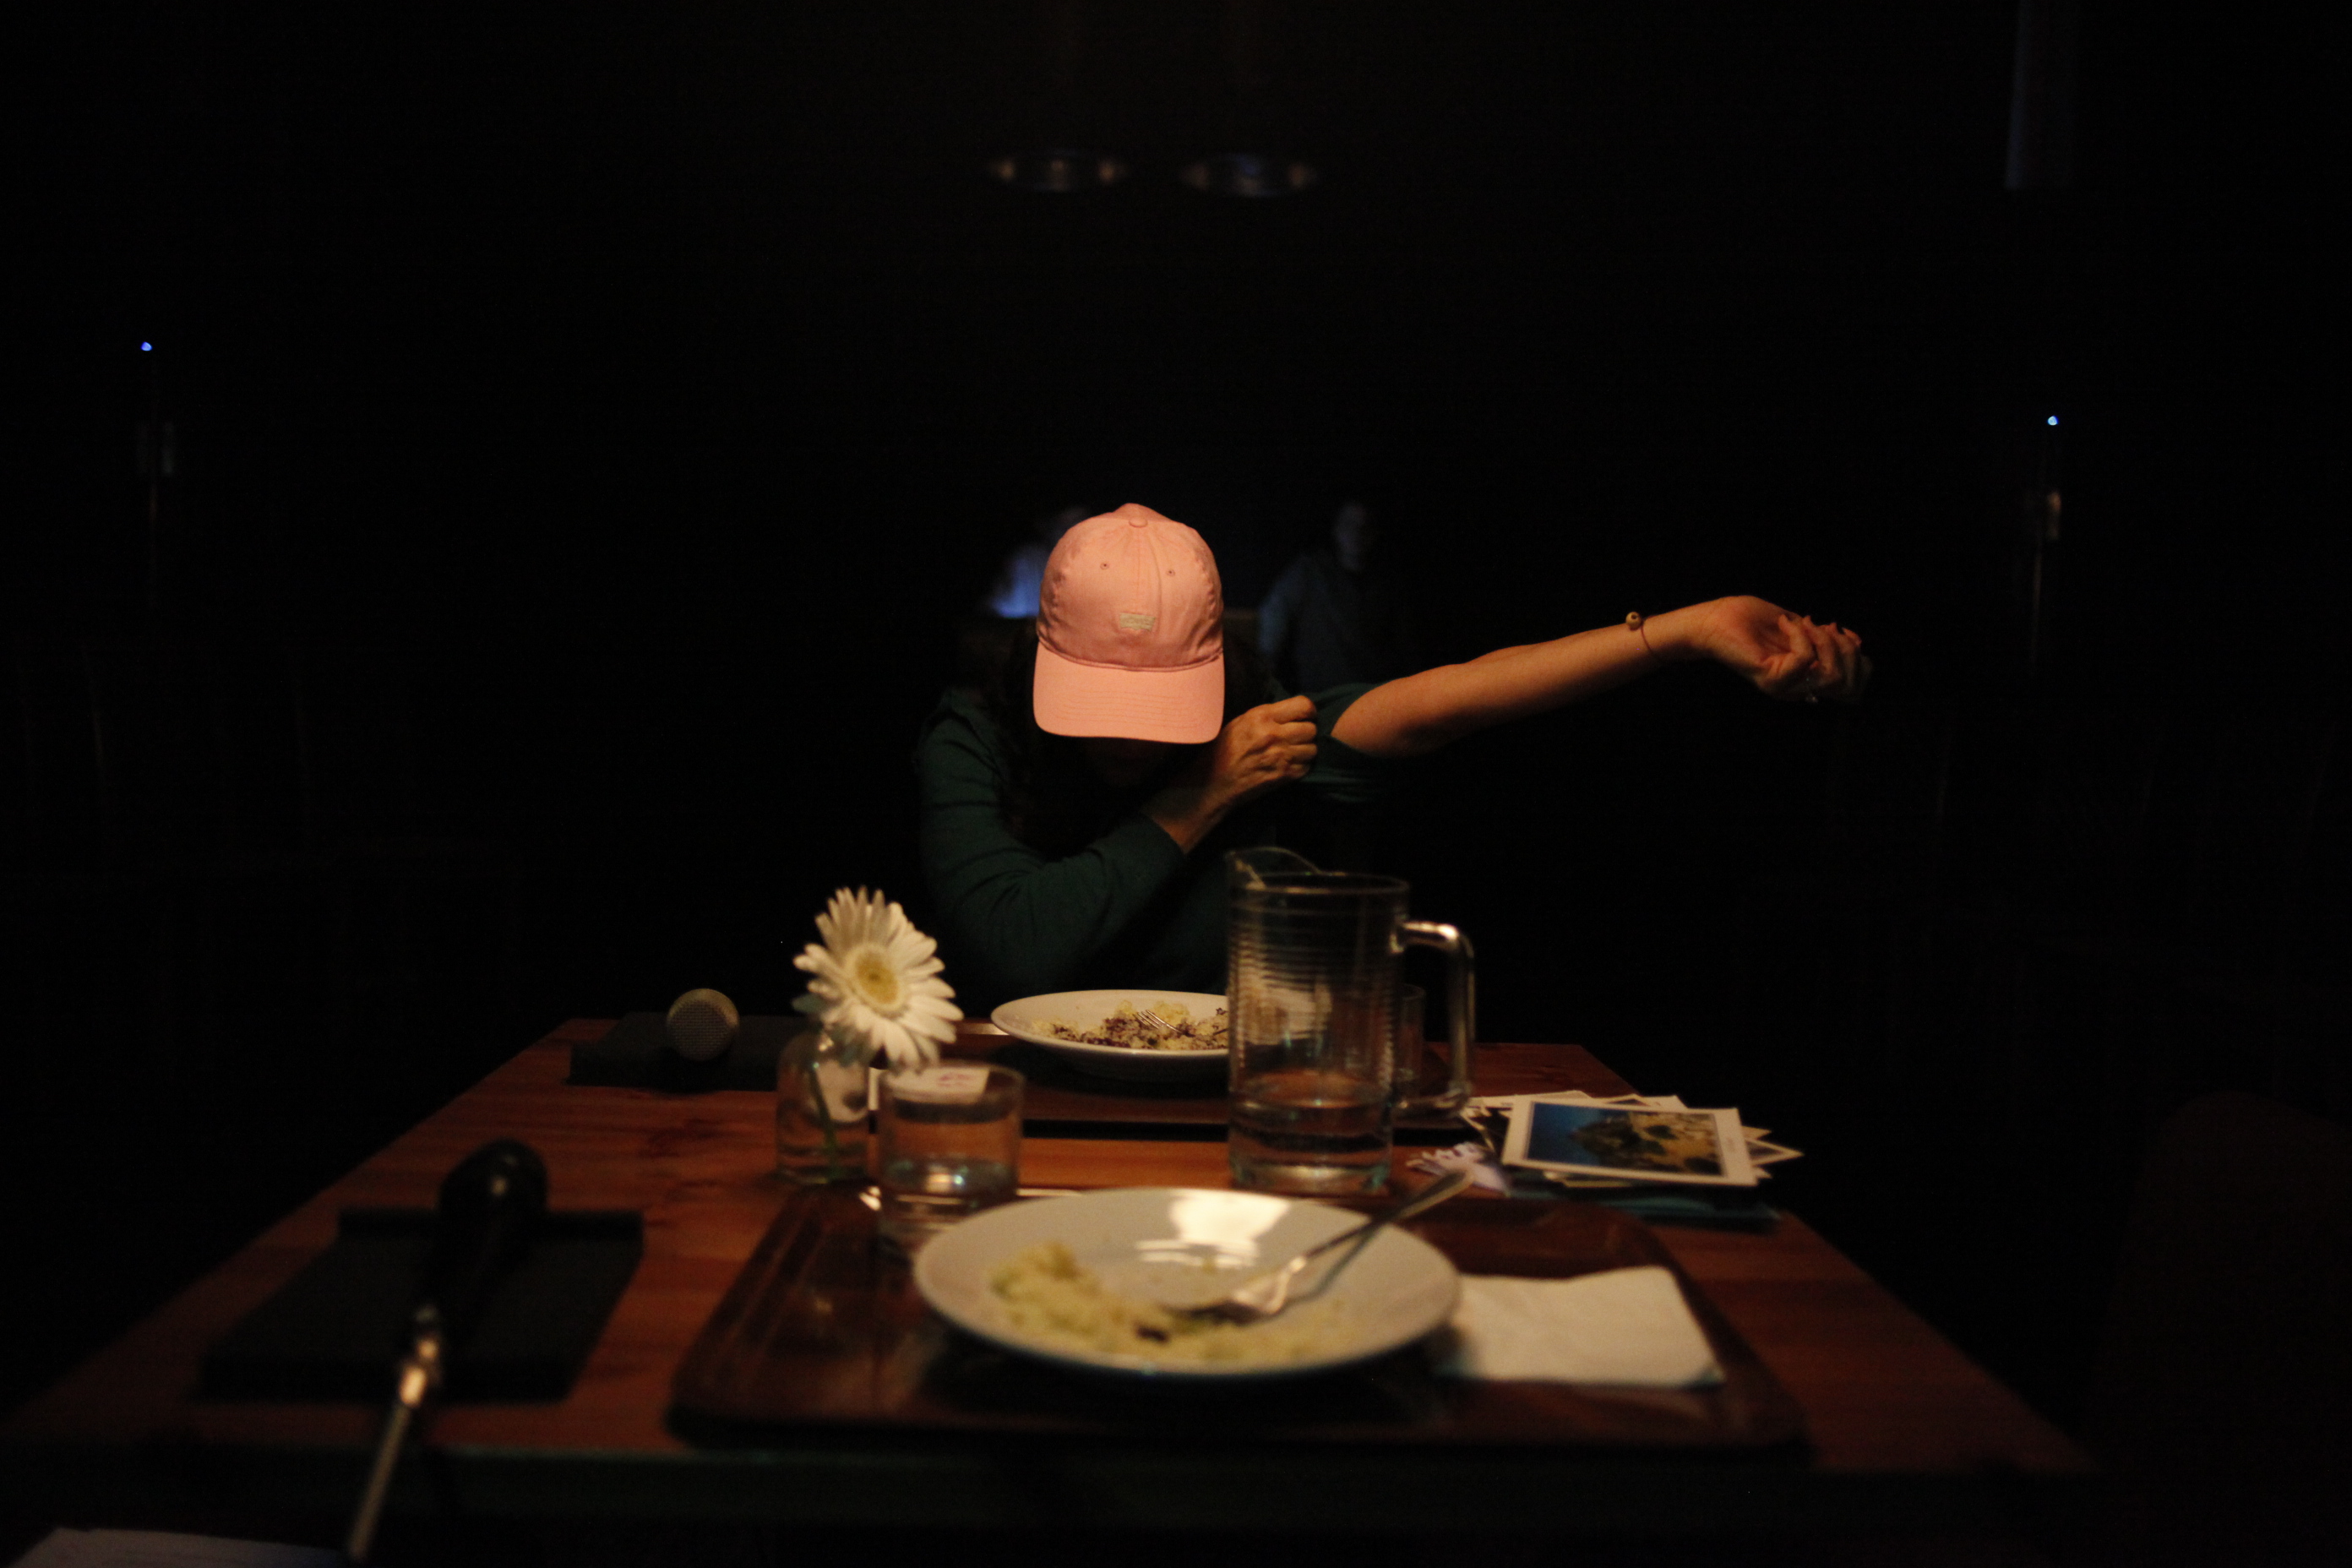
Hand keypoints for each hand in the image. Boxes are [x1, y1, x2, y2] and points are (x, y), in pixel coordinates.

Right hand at [1199, 695, 1317, 811]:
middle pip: (1311, 729)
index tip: (1305, 716)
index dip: (1309, 711)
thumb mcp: (1240, 722)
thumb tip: (1290, 713)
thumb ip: (1266, 715)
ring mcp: (1281, 757)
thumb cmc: (1223, 750)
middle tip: (1297, 737)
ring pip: (1313, 749)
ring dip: (1305, 750)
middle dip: (1306, 732)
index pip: (1304, 706)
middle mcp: (1274, 734)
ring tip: (1293, 752)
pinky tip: (1288, 765)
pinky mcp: (1284, 776)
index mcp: (1262, 716)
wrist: (1212, 783)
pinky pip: (1307, 767)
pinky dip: (1301, 766)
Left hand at [1696, 597, 1868, 703]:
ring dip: (1824, 640)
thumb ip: (1827, 639)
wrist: (1717, 619)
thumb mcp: (1801, 627)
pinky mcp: (1771, 679)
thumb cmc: (1753, 621)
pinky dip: (1801, 635)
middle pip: (1847, 684)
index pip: (1853, 688)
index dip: (1858, 658)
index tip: (1838, 630)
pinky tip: (1784, 623)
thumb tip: (1859, 642)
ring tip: (1803, 623)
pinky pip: (1805, 659)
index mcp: (1807, 681)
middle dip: (1845, 647)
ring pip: (1831, 675)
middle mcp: (1798, 690)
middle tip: (1823, 625)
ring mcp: (1784, 688)